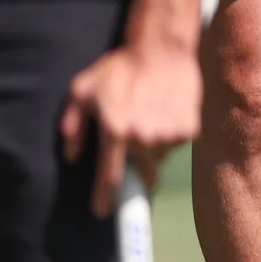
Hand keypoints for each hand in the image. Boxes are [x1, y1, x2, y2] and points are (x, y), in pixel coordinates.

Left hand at [59, 36, 205, 216]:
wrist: (162, 48)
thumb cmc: (118, 67)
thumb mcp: (82, 90)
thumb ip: (72, 126)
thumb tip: (71, 157)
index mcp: (115, 131)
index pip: (109, 177)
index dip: (104, 199)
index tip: (101, 213)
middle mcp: (143, 138)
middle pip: (141, 173)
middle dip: (137, 168)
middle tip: (134, 142)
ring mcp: (169, 135)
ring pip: (160, 157)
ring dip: (153, 147)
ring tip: (149, 116)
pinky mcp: (189, 129)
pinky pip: (177, 144)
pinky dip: (170, 135)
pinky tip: (165, 112)